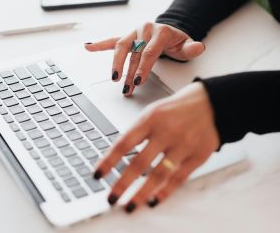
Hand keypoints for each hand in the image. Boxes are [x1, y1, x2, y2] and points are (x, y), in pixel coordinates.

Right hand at [85, 22, 204, 95]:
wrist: (169, 32)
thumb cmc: (177, 42)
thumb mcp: (186, 45)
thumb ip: (192, 48)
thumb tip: (198, 47)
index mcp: (160, 31)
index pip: (148, 52)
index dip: (142, 68)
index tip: (137, 82)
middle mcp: (145, 29)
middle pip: (133, 53)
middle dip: (129, 71)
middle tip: (126, 87)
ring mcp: (134, 33)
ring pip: (121, 47)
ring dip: (116, 64)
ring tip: (113, 78)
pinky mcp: (127, 36)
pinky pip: (112, 40)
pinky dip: (100, 44)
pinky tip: (88, 47)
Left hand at [93, 82, 219, 211]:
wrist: (211, 103)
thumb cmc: (177, 108)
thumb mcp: (154, 111)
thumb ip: (139, 131)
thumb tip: (119, 154)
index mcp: (151, 118)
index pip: (124, 143)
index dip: (108, 161)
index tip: (98, 175)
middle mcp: (166, 132)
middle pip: (139, 163)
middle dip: (122, 184)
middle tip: (111, 198)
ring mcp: (183, 144)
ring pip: (159, 174)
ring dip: (142, 193)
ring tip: (130, 205)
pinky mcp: (198, 155)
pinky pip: (179, 178)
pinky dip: (165, 191)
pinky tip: (155, 199)